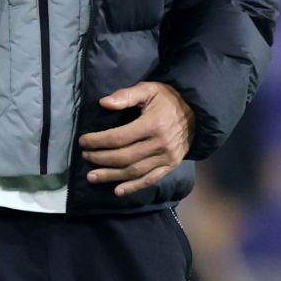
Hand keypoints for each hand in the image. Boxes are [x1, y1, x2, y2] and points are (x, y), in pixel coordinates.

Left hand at [78, 81, 194, 196]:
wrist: (197, 111)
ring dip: (111, 176)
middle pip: (124, 156)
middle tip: (85, 156)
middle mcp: (160, 144)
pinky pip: (150, 179)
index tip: (83, 141)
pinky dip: (133, 187)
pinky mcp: (171, 166)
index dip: (98, 141)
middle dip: (101, 158)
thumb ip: (126, 96)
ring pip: (134, 171)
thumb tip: (103, 103)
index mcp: (152, 124)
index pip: (119, 137)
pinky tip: (117, 191)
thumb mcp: (148, 89)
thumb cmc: (168, 98)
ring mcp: (166, 157)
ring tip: (92, 177)